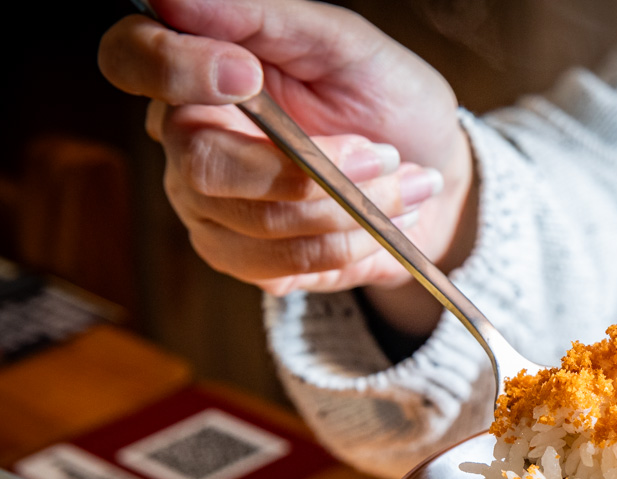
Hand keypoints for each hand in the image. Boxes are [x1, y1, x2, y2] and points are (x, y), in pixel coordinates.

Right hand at [98, 0, 474, 332]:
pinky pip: (287, 265)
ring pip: (260, 223)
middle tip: (383, 154)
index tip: (248, 75)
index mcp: (199, 71)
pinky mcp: (247, 260)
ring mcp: (211, 208)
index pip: (132, 60)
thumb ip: (262, 16)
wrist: (433, 172)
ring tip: (403, 183)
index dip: (173, 69)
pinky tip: (381, 221)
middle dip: (309, 169)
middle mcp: (190, 141)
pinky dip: (351, 243)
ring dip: (350, 208)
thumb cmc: (385, 99)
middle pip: (203, 165)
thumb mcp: (342, 43)